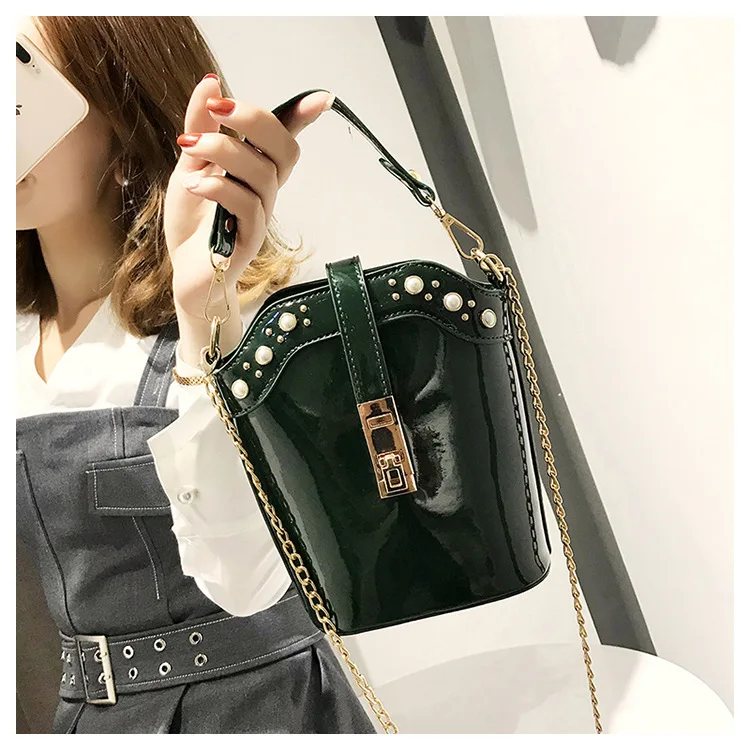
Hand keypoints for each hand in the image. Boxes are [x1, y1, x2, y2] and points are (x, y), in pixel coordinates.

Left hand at [164, 76, 333, 321]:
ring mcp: (260, 215)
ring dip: (224, 151)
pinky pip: (246, 206)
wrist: (185, 273)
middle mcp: (265, 191)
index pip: (284, 140)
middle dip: (254, 120)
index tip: (321, 99)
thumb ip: (199, 127)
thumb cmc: (193, 224)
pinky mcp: (249, 240)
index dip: (303, 118)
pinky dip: (219, 187)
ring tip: (190, 147)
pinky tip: (194, 184)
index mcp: (254, 171)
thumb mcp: (189, 165)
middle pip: (283, 149)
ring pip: (261, 173)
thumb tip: (211, 84)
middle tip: (217, 108)